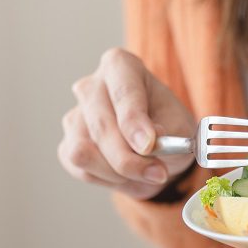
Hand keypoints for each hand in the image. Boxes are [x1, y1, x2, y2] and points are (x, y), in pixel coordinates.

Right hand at [58, 48, 196, 199]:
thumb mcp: (180, 127)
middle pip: (101, 126)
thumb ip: (168, 133)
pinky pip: (81, 170)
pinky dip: (107, 180)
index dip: (133, 122)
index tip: (148, 146)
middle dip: (128, 159)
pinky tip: (125, 175)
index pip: (123, 92)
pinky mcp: (67, 146)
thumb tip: (149, 142)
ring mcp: (74, 117)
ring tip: (143, 173)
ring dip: (117, 173)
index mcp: (121, 67)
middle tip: (158, 173)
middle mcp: (91, 87)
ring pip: (83, 152)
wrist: (157, 148)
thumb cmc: (168, 127)